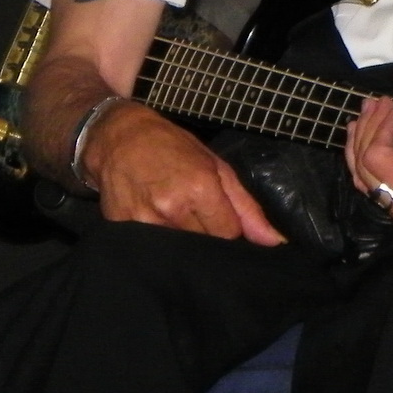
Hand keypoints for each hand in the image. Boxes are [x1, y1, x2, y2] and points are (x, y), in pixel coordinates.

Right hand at [81, 101, 283, 244]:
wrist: (117, 138)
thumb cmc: (172, 147)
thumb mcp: (216, 167)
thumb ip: (246, 208)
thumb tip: (275, 242)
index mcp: (200, 188)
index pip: (229, 235)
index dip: (227, 230)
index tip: (219, 219)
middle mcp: (172, 208)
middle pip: (204, 247)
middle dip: (206, 238)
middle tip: (196, 218)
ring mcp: (144, 221)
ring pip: (178, 254)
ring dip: (182, 242)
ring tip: (175, 219)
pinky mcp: (122, 229)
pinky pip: (151, 251)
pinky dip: (158, 242)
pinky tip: (155, 222)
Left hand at [344, 60, 392, 234]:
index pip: (376, 159)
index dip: (377, 127)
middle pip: (364, 168)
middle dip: (367, 129)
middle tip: (376, 103)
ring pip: (363, 181)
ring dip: (359, 145)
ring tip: (365, 116)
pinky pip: (374, 190)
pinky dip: (364, 164)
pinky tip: (366, 141)